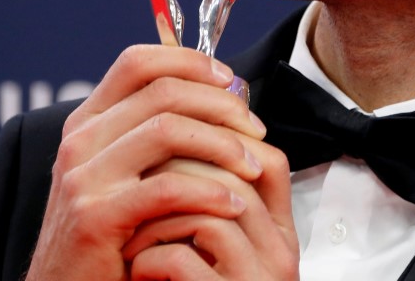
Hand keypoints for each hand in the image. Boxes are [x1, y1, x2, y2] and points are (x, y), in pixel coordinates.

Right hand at [24, 45, 273, 280]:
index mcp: (88, 122)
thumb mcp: (122, 175)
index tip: (229, 79)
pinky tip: (234, 204)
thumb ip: (154, 135)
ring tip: (252, 166)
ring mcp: (83, 178)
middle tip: (255, 128)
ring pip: (168, 129)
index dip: (189, 61)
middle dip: (221, 104)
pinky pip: (167, 188)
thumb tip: (221, 96)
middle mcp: (80, 141)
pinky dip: (210, 191)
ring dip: (223, 144)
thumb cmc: (109, 238)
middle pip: (162, 91)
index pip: (138, 63)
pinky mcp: (95, 218)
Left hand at [122, 143, 298, 279]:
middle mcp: (279, 255)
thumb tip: (183, 146)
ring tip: (134, 235)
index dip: (219, 146)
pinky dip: (151, 257)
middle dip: (174, 174)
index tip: (171, 157)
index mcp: (280, 236)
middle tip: (138, 187)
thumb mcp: (219, 251)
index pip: (270, 161)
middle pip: (234, 176)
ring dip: (157, 216)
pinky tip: (140, 269)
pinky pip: (184, 259)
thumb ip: (215, 207)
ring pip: (208, 211)